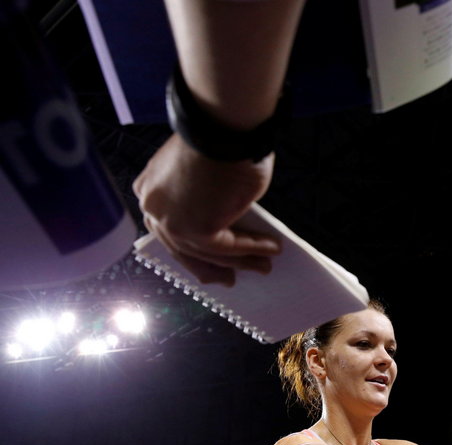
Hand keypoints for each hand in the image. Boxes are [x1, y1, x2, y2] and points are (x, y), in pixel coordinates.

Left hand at [133, 134, 280, 285]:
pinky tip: (272, 249)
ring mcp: (173, 222)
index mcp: (150, 190)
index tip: (211, 262)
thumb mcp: (207, 174)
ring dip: (241, 261)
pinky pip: (230, 247)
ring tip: (265, 265)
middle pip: (183, 249)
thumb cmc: (218, 139)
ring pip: (208, 252)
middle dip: (210, 267)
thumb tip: (229, 220)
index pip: (169, 228)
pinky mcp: (197, 230)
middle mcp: (153, 208)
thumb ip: (207, 200)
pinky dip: (253, 249)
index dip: (191, 249)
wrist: (222, 128)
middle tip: (230, 280)